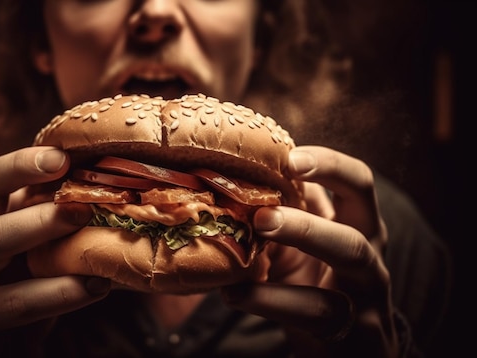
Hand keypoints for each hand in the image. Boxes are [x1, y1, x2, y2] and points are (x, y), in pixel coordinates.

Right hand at [0, 146, 110, 356]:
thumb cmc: (17, 304)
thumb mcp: (32, 262)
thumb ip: (52, 232)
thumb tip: (112, 196)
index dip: (22, 160)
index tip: (63, 151)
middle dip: (27, 176)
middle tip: (75, 170)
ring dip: (42, 225)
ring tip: (86, 218)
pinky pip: (14, 302)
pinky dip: (57, 292)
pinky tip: (95, 286)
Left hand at [222, 145, 397, 357]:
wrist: (348, 349)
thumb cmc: (317, 285)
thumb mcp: (304, 246)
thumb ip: (285, 215)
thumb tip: (237, 176)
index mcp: (358, 224)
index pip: (357, 182)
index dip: (329, 164)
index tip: (290, 157)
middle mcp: (370, 253)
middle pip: (360, 218)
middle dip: (313, 207)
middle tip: (265, 213)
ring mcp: (366, 293)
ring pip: (347, 259)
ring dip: (301, 240)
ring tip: (257, 233)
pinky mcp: (350, 330)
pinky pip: (314, 311)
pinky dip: (270, 299)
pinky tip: (234, 293)